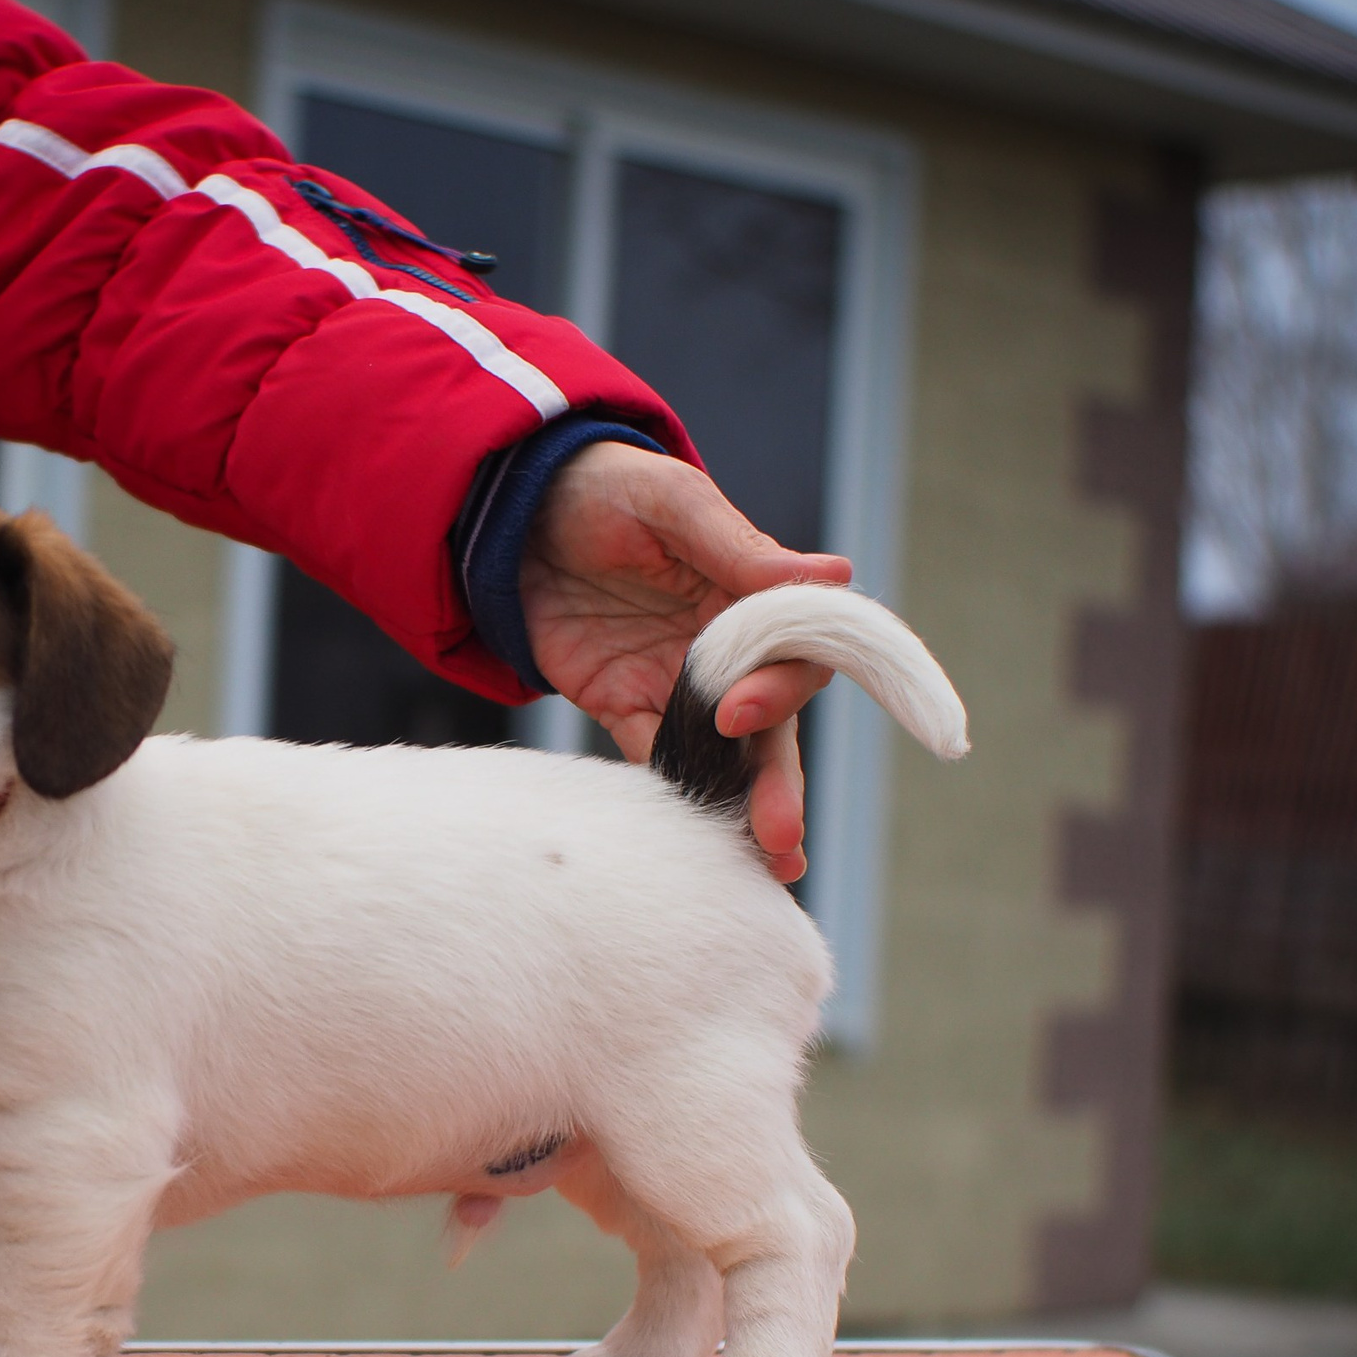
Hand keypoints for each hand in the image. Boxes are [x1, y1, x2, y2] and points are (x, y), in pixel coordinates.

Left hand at [523, 442, 852, 881]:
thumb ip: (739, 548)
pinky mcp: (626, 707)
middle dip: (777, 783)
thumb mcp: (670, 503)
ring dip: (743, 810)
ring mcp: (678, 684)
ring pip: (724, 759)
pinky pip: (655, 762)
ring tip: (770, 869)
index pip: (795, 655)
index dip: (777, 689)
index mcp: (753, 599)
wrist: (520, 509)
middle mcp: (729, 651)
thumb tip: (837, 576)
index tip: (738, 710)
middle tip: (782, 836)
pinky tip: (690, 849)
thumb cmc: (609, 487)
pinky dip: (672, 803)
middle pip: (770, 727)